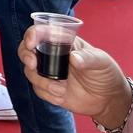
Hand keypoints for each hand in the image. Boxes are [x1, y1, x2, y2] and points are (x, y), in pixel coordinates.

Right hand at [18, 27, 132, 125]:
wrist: (107, 100)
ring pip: (29, 71)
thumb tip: (73, 58)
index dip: (32, 35)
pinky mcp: (48, 88)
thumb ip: (89, 58)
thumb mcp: (102, 62)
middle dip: (25, 55)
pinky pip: (37, 89)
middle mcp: (51, 55)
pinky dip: (47, 94)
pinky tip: (61, 96)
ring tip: (61, 90)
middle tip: (33, 65)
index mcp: (62, 42)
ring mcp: (48, 71)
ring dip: (41, 81)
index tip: (31, 43)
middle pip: (26, 49)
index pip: (42, 32)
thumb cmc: (105, 74)